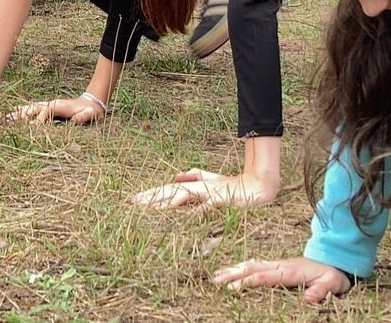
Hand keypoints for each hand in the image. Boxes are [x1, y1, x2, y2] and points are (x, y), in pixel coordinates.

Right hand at [8, 95, 104, 125]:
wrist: (92, 102)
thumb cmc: (91, 111)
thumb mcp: (91, 114)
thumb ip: (84, 117)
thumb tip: (76, 120)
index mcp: (60, 106)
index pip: (46, 112)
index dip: (39, 119)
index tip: (31, 127)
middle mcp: (52, 104)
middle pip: (34, 108)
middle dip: (23, 115)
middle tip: (10, 121)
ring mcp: (49, 105)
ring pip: (31, 108)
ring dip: (20, 113)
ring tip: (7, 118)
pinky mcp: (48, 108)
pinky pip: (33, 109)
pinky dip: (23, 110)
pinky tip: (14, 112)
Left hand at [131, 168, 279, 208]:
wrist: (256, 187)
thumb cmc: (232, 187)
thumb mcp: (211, 181)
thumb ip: (195, 176)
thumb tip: (176, 174)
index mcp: (194, 186)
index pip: (168, 189)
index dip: (151, 194)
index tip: (135, 199)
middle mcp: (198, 188)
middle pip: (170, 191)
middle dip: (152, 197)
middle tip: (134, 203)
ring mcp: (208, 193)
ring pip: (183, 196)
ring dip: (167, 202)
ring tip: (152, 208)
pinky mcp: (219, 199)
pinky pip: (204, 207)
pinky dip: (194, 211)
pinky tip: (183, 215)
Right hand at [212, 256, 351, 302]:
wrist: (335, 258)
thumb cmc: (332, 274)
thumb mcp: (332, 283)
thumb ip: (321, 290)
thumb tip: (309, 298)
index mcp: (290, 272)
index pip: (265, 277)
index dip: (248, 282)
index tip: (233, 287)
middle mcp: (280, 266)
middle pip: (252, 269)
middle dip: (233, 274)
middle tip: (216, 280)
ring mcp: (278, 264)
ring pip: (252, 265)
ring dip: (234, 269)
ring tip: (217, 274)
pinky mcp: (278, 265)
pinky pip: (256, 265)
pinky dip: (243, 266)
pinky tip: (234, 269)